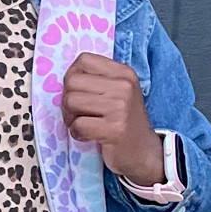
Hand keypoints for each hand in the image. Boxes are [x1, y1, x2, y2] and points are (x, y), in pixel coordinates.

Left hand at [60, 54, 163, 185]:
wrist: (143, 152)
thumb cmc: (124, 121)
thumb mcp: (119, 92)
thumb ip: (97, 80)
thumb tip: (67, 79)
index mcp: (124, 73)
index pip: (84, 60)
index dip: (72, 76)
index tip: (78, 92)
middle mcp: (124, 86)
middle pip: (72, 81)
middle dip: (67, 100)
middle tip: (77, 114)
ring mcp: (120, 108)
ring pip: (71, 101)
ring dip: (70, 117)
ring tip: (82, 124)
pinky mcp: (114, 129)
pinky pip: (78, 125)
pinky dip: (77, 133)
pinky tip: (88, 136)